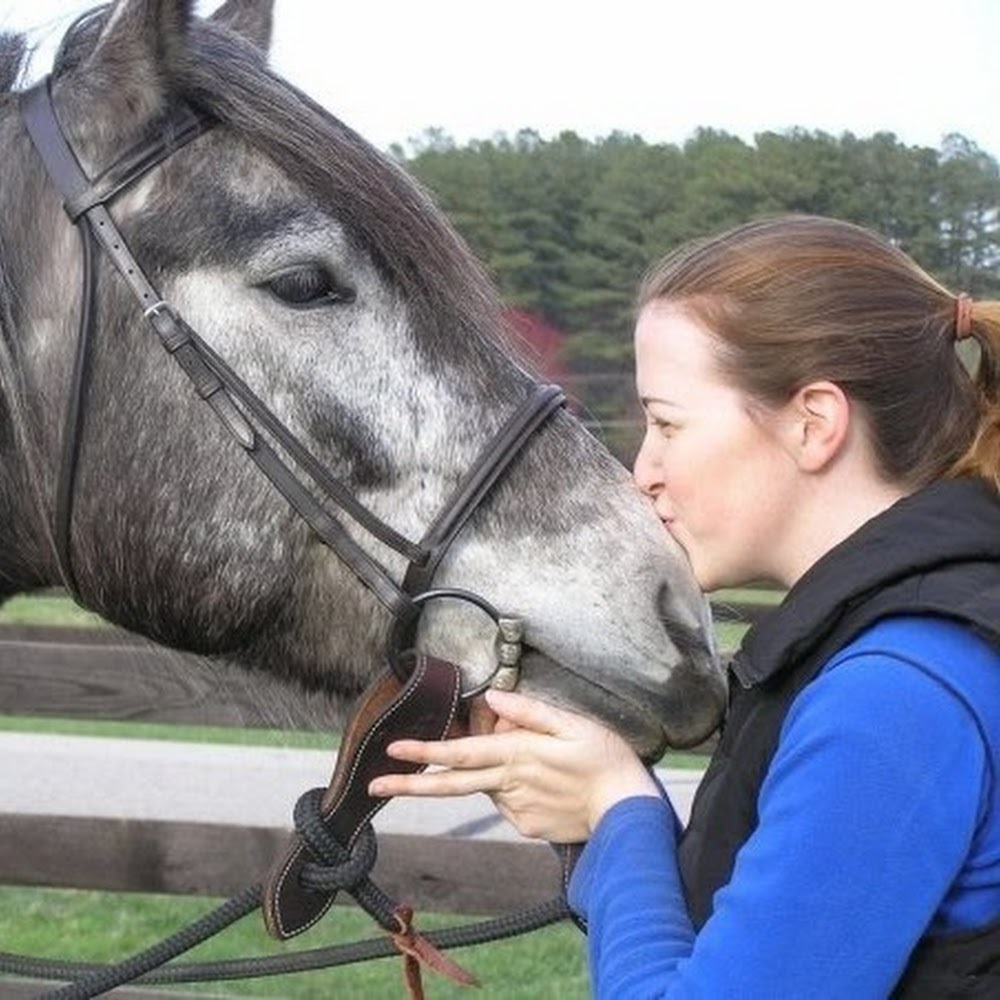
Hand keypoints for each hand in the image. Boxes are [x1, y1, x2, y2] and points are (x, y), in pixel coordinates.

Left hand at [368, 688, 660, 843]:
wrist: (628, 811)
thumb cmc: (604, 759)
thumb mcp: (572, 723)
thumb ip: (529, 712)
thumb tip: (492, 699)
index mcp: (516, 755)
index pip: (461, 753)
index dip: (425, 752)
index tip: (393, 750)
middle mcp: (508, 784)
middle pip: (451, 784)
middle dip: (409, 786)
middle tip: (373, 786)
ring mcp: (516, 809)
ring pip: (490, 785)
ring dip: (495, 774)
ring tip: (547, 764)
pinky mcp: (527, 826)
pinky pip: (511, 801)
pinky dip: (519, 788)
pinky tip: (552, 784)